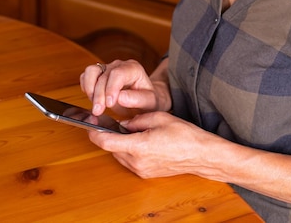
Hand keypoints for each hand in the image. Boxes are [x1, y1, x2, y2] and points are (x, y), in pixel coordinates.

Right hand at [80, 59, 169, 117]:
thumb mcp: (150, 103)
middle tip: (98, 112)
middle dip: (98, 95)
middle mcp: (119, 66)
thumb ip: (138, 99)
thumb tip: (120, 97)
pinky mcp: (99, 74)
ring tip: (95, 106)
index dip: (111, 88)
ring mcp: (108, 68)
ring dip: (90, 90)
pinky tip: (91, 100)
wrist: (144, 100)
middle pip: (103, 75)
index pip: (118, 74)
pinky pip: (86, 76)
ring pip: (91, 71)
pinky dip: (85, 87)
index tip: (109, 104)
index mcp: (133, 69)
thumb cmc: (149, 100)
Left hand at [88, 111, 211, 178]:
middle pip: (112, 149)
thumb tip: (124, 123)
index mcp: (139, 146)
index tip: (90, 123)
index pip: (108, 142)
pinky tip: (134, 139)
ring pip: (119, 155)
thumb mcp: (158, 117)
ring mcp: (141, 170)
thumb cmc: (184, 135)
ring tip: (124, 129)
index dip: (95, 133)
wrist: (200, 154)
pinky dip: (127, 149)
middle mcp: (137, 162)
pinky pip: (129, 161)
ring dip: (118, 143)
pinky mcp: (146, 173)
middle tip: (105, 121)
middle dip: (107, 135)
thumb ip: (136, 119)